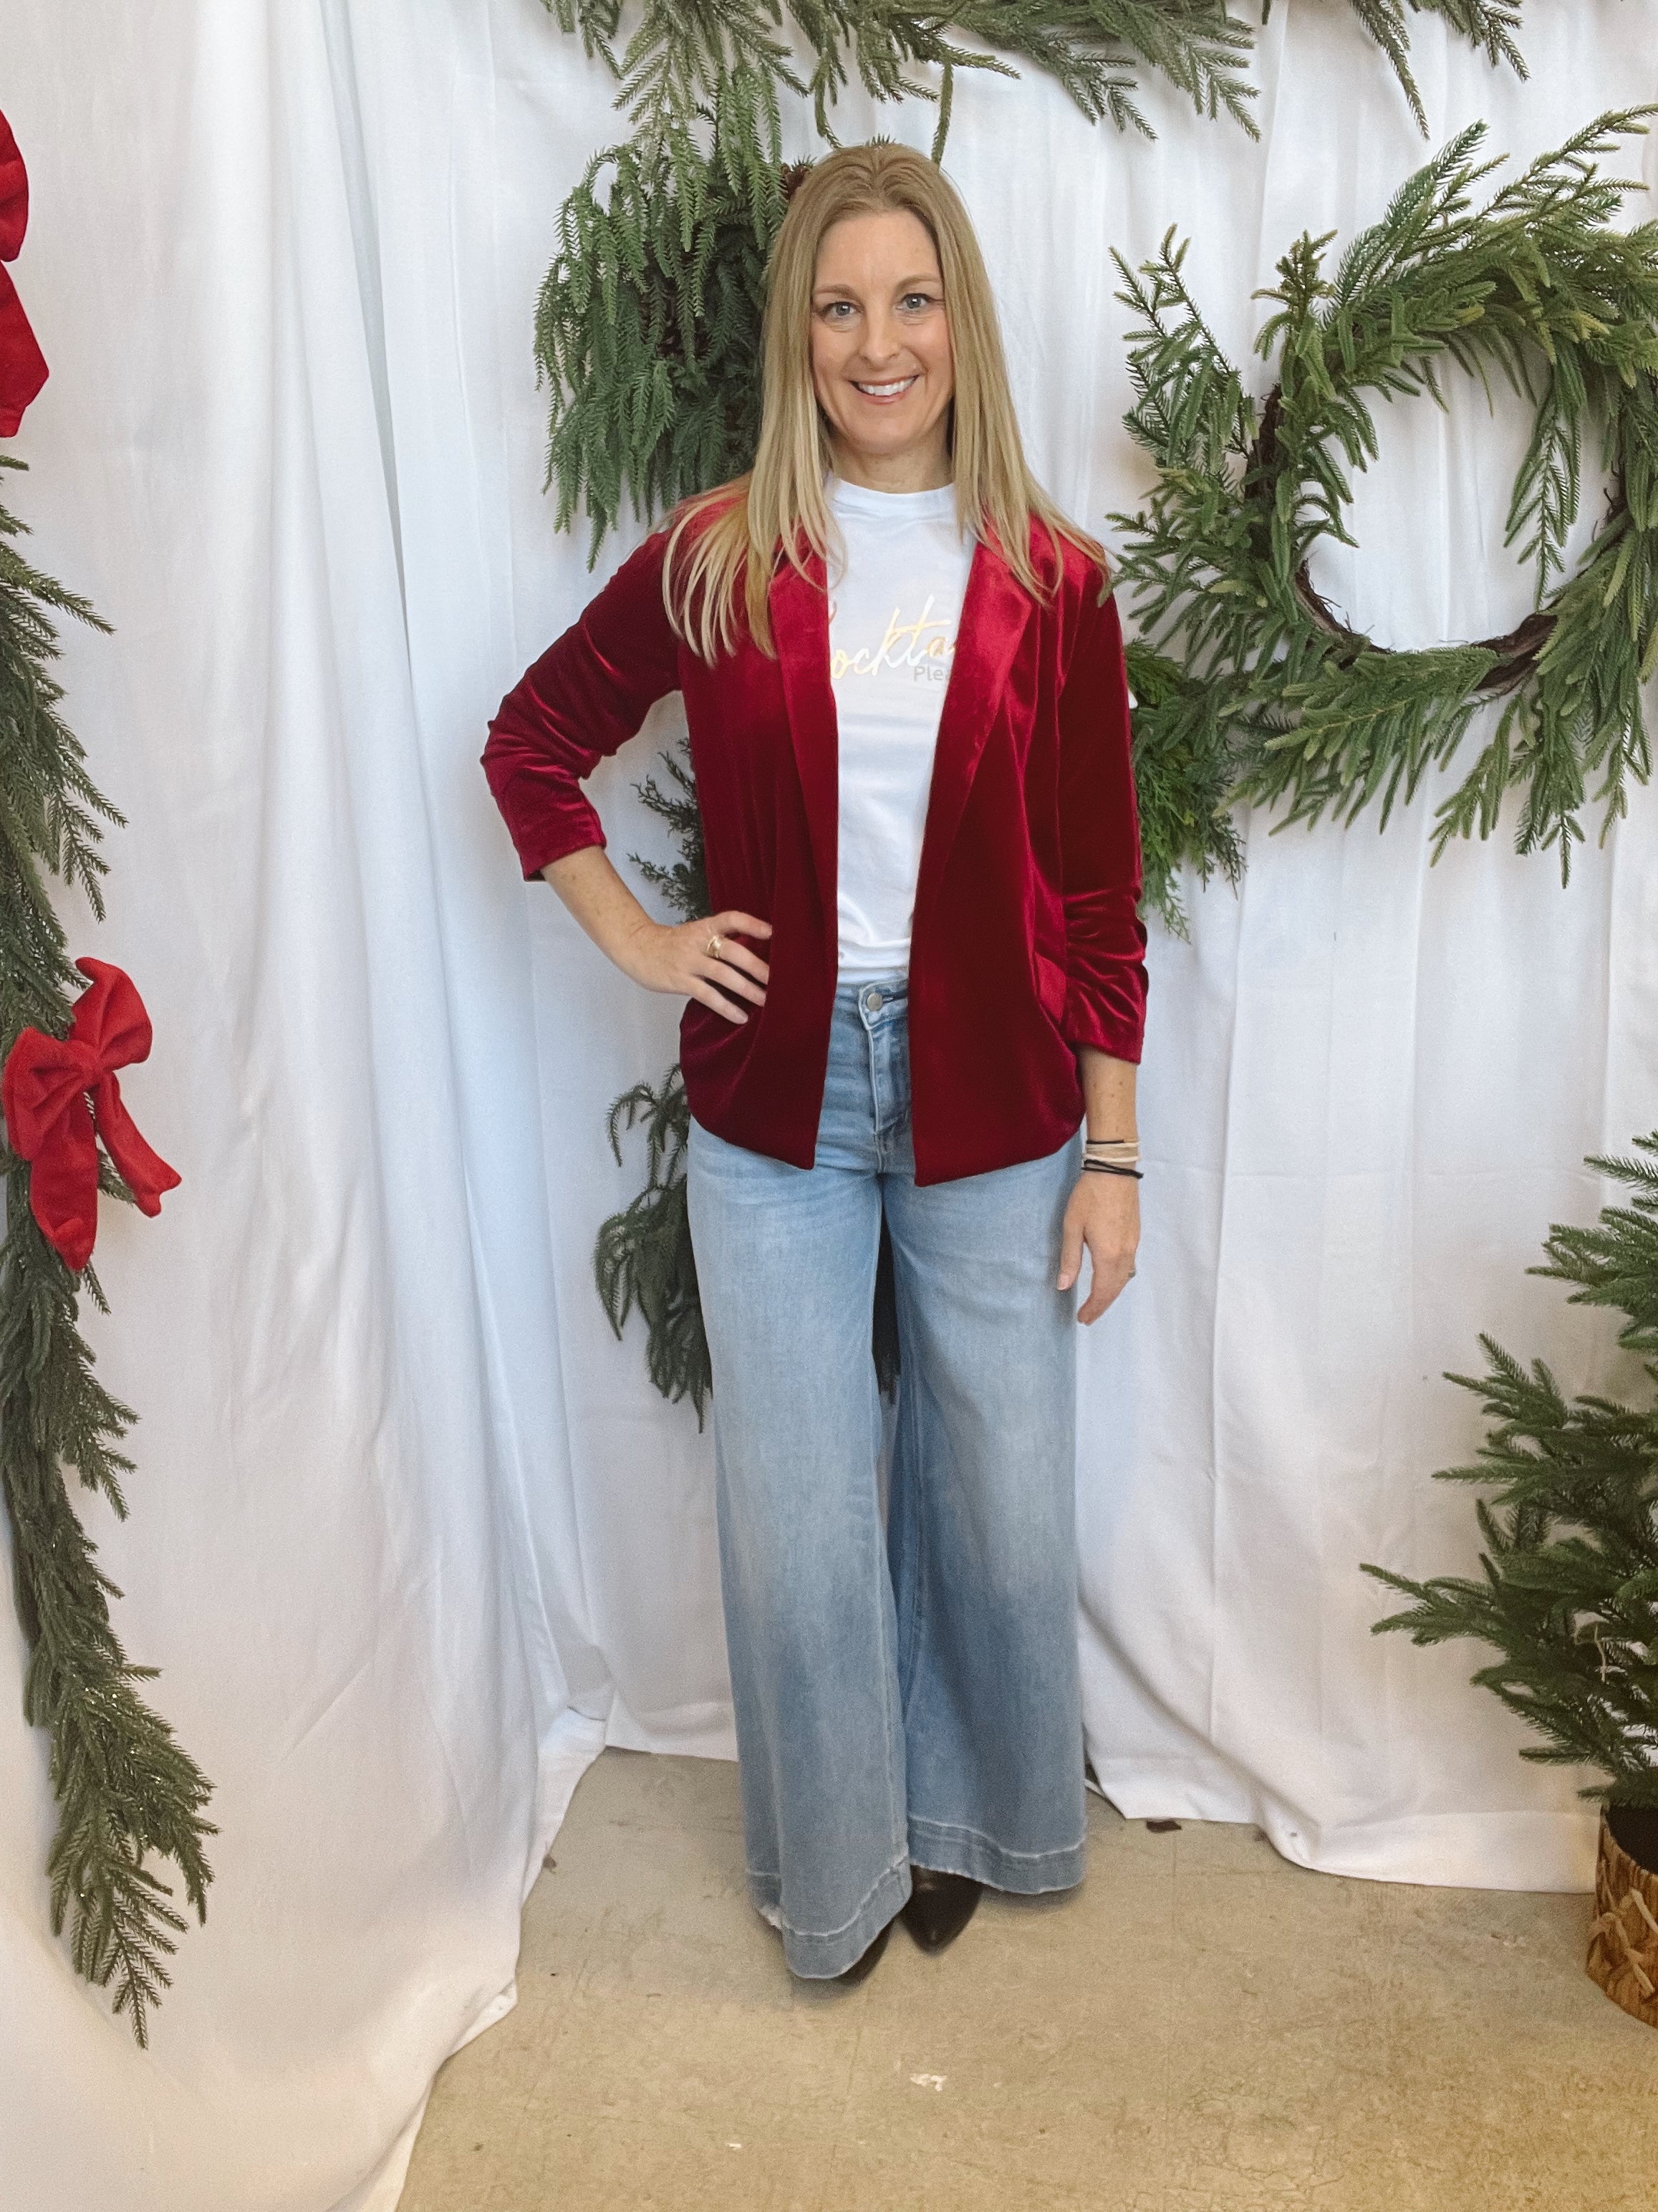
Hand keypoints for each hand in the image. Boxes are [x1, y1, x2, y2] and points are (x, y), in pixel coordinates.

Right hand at [614, 909, 771, 1025]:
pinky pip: (707, 995)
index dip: (752, 924)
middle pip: (731, 950)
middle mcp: (698, 942)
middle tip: (777, 979)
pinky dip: (725, 1007)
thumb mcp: (696, 934)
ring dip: (746, 988)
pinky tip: (740, 1017)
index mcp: (705, 927)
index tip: (772, 932)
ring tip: (765, 1000)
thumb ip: (720, 941)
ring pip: (722, 974)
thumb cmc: (674, 944)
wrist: (637, 948)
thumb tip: (754, 956)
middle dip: (756, 965)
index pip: (731, 919)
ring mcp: (688, 961)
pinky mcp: (680, 981)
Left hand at [1057, 1172, 1138, 1323]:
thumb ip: (1069, 1258)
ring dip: (1111, 1293)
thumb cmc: (1089, 1196)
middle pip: (1115, 1289)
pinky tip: (1109, 1278)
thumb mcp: (1072, 1226)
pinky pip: (1129, 1266)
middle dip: (1102, 1305)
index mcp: (1108, 1254)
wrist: (1114, 1170)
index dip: (1093, 1308)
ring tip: (1097, 1302)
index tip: (1082, 1319)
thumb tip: (1063, 1286)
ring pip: (1124, 1278)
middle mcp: (1125, 1253)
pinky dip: (1118, 1279)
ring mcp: (1133, 1244)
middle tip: (1088, 1316)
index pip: (1102, 1291)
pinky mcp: (1135, 1235)